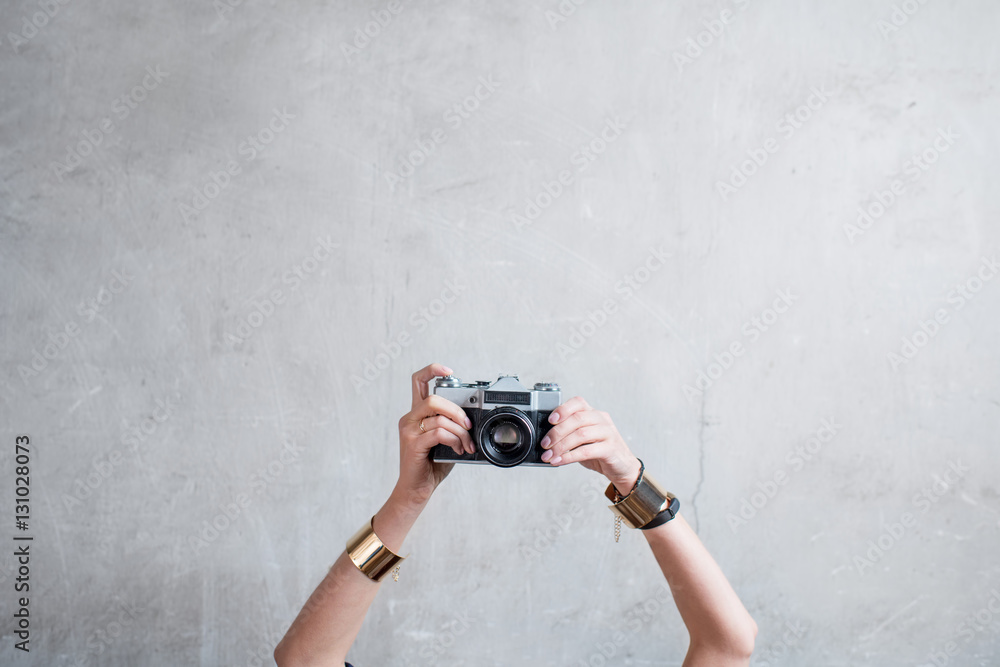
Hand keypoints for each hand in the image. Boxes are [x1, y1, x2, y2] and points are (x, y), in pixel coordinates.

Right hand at [393, 363, 473, 506]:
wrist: (416, 490)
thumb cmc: (431, 465)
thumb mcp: (446, 440)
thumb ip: (452, 426)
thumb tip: (473, 419)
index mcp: (417, 414)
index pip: (418, 381)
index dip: (433, 370)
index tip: (449, 371)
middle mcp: (409, 419)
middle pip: (434, 398)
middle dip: (457, 411)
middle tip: (469, 426)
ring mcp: (409, 430)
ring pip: (439, 417)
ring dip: (460, 431)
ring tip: (466, 444)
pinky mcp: (412, 443)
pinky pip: (438, 432)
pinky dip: (454, 440)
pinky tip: (458, 449)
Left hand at [539, 396, 641, 494]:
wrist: (622, 467)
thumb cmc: (599, 452)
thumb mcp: (583, 440)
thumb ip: (569, 435)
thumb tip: (546, 439)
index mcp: (593, 414)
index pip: (578, 402)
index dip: (563, 409)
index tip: (550, 420)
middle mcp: (601, 419)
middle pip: (577, 419)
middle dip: (557, 432)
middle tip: (545, 444)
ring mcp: (608, 433)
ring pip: (581, 434)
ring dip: (561, 446)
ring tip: (549, 455)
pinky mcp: (611, 448)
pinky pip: (587, 451)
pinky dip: (570, 457)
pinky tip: (560, 461)